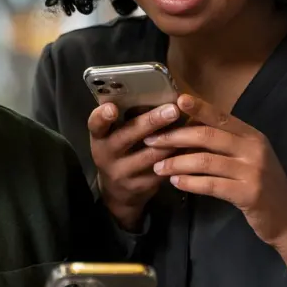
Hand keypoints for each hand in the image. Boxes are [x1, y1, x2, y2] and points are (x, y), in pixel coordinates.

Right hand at [89, 103, 180, 230]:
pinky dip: (177, 156)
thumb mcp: (114, 137)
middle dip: (151, 121)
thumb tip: (156, 93)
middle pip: (127, 136)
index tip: (112, 108)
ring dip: (171, 139)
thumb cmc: (120, 153)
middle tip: (172, 109)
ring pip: (150, 154)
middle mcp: (106, 156)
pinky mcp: (141, 186)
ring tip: (189, 125)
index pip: (95, 125)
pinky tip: (191, 146)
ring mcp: (123, 173)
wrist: (118, 193)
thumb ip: (126, 120)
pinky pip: (163, 169)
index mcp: (99, 138)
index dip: (102, 116)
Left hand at [146, 94, 286, 250]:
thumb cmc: (265, 188)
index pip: (221, 116)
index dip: (198, 108)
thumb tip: (190, 131)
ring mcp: (253, 171)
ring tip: (158, 167)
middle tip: (152, 141)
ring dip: (177, 163)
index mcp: (253, 136)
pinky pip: (211, 184)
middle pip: (208, 136)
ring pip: (206, 161)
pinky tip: (176, 183)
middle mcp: (254, 149)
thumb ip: (228, 145)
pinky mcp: (249, 194)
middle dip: (176, 137)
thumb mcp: (250, 160)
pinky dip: (190, 182)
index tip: (176, 101)